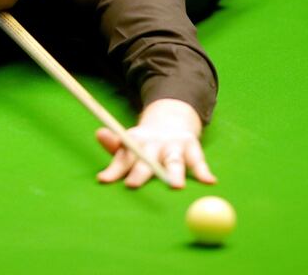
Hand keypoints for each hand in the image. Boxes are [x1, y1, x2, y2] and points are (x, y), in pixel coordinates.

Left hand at [95, 98, 216, 188]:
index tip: (103, 179)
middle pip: (146, 160)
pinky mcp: (192, 148)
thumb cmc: (145, 144)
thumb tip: (99, 133)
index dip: (113, 170)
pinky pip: (198, 162)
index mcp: (135, 143)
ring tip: (176, 186)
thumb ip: (115, 146)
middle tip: (133, 184)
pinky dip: (204, 172)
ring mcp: (173, 146)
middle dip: (140, 173)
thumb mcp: (129, 142)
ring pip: (173, 161)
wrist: (171, 122)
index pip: (123, 158)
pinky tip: (209, 181)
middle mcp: (154, 145)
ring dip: (174, 173)